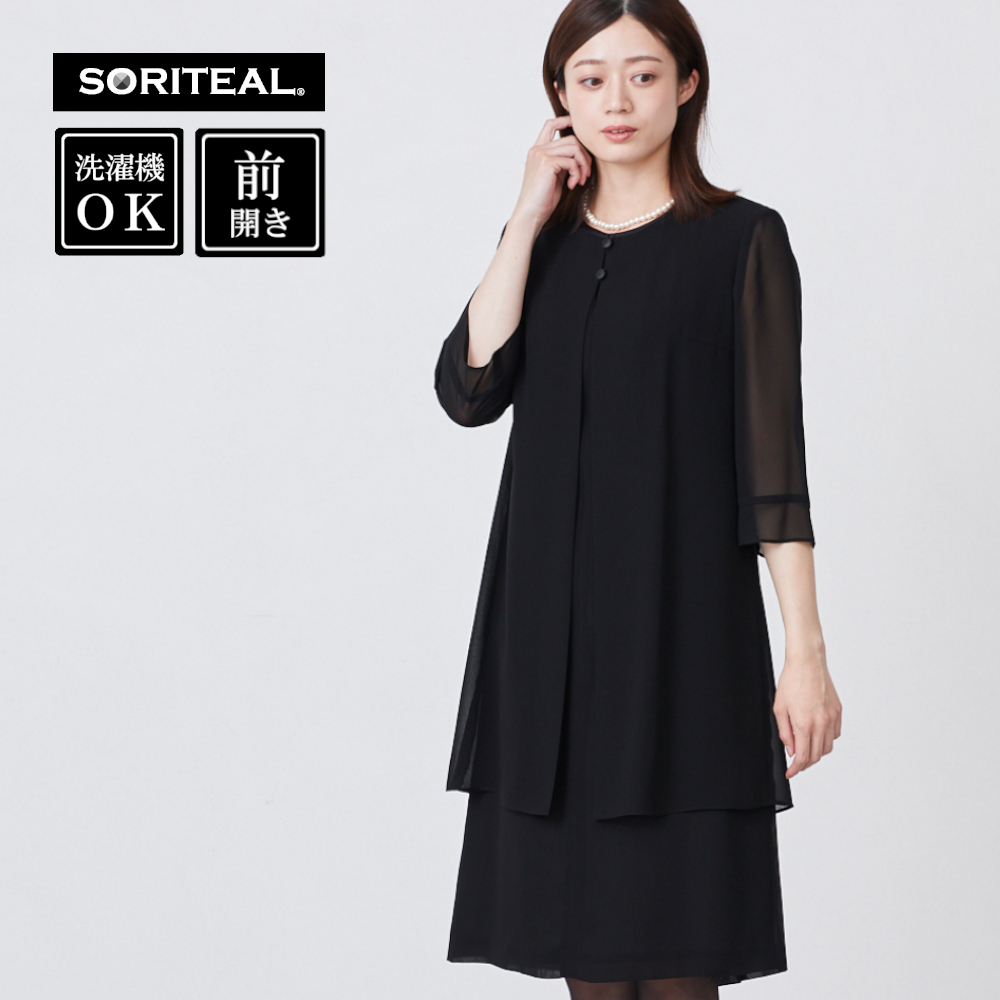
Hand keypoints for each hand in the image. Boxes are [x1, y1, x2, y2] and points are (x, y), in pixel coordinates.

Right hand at [510, 115, 592, 230]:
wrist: (530, 214)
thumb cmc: (542, 200)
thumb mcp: (555, 176)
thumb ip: (563, 162)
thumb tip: (579, 153)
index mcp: (537, 151)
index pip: (551, 124)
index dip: (566, 120)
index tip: (580, 128)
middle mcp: (537, 149)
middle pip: (571, 138)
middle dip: (584, 155)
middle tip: (586, 174)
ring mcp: (541, 155)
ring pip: (574, 147)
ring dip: (583, 165)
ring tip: (581, 180)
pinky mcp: (547, 163)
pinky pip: (572, 161)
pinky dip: (577, 174)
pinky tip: (573, 185)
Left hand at [773, 645, 841, 777]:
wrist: (807, 663)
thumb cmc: (792, 681)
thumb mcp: (780, 708)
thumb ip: (785, 732)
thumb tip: (791, 750)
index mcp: (805, 724)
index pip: (803, 757)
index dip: (796, 769)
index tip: (790, 773)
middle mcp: (821, 723)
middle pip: (817, 756)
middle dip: (805, 763)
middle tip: (796, 763)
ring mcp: (832, 718)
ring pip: (827, 747)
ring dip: (817, 753)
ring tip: (806, 749)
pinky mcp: (838, 712)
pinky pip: (835, 734)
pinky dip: (826, 740)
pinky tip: (817, 735)